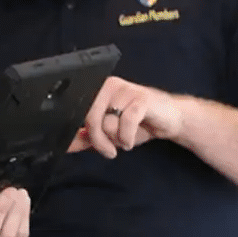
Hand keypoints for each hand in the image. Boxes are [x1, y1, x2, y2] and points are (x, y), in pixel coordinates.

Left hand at [70, 76, 184, 158]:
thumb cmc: (139, 123)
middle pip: (90, 118)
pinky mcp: (141, 98)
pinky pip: (126, 121)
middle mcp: (108, 86)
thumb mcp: (109, 133)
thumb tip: (66, 146)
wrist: (171, 119)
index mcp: (97, 91)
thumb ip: (87, 137)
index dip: (78, 133)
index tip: (85, 146)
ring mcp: (125, 90)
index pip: (78, 113)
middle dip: (98, 140)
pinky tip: (130, 141)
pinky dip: (127, 137)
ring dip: (116, 139)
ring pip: (107, 122)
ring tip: (125, 140)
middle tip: (110, 151)